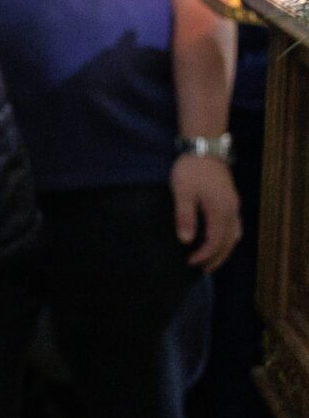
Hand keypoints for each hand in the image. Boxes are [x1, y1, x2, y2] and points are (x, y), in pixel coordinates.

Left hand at [172, 151, 241, 270]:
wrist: (205, 147)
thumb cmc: (191, 169)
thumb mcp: (183, 192)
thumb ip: (185, 216)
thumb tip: (186, 241)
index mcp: (221, 211)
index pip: (215, 242)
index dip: (204, 255)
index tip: (191, 263)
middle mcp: (232, 211)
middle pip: (229, 242)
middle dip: (216, 258)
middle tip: (203, 270)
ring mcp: (233, 205)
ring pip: (234, 235)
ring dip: (224, 250)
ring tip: (211, 260)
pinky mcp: (231, 200)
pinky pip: (234, 226)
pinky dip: (227, 238)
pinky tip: (219, 240)